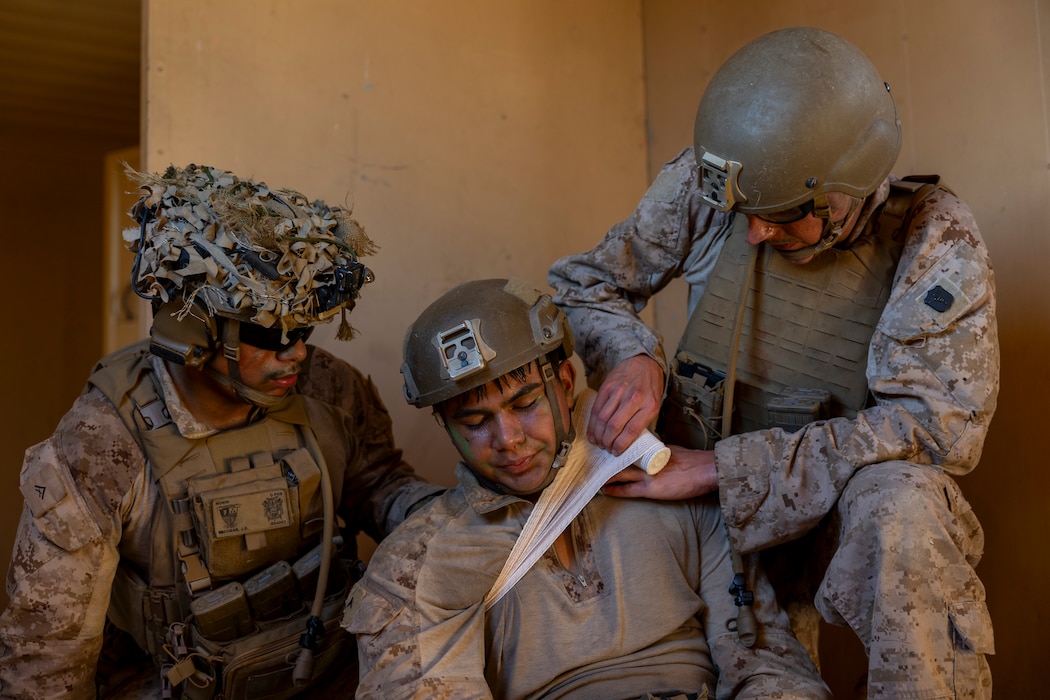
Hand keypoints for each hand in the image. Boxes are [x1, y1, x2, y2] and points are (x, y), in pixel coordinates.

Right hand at [589, 354, 663, 454]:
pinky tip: (592, 432)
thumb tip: (628, 442)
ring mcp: (619, 391)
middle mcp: (634, 398)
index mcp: (649, 406)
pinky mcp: (607, 386)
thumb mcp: (654, 404)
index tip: (616, 452)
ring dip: (598, 435)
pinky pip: (596, 409)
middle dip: (607, 442)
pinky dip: (592, 424)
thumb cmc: (650, 387)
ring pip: (602, 419)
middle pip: (614, 426)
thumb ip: (642, 420)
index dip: (620, 445)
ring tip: (598, 442)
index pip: (631, 430)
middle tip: (606, 448)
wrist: (643, 363)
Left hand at [601, 445, 716, 499]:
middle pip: (621, 459)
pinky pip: (628, 490)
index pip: (629, 449)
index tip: (606, 450)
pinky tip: (605, 490)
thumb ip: (659, 451)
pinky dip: (616, 490)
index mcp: (652, 450)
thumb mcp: (673, 450)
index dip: (616, 452)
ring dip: (607, 475)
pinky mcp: (651, 489)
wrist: (706, 470)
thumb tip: (650, 452)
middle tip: (594, 461)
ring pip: (621, 474)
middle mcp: (647, 460)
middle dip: (607, 461)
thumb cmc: (694, 461)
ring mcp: (648, 474)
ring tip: (595, 475)